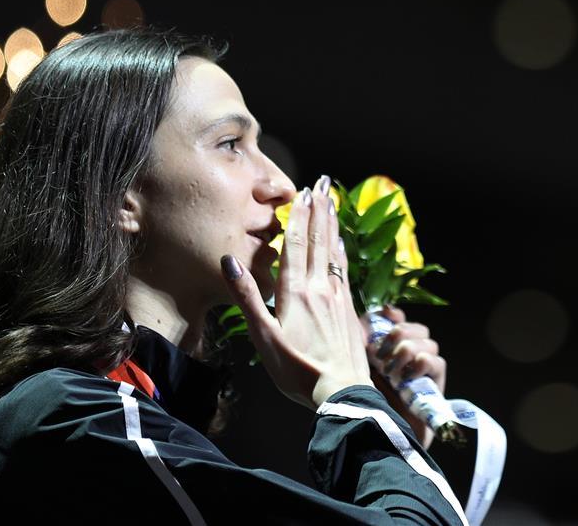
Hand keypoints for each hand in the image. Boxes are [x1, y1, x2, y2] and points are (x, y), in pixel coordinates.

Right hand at [221, 175, 373, 410]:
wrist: (342, 394)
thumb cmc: (297, 370)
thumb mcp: (264, 337)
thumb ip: (247, 297)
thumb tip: (229, 261)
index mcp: (296, 293)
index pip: (297, 245)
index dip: (299, 218)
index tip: (303, 193)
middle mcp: (319, 289)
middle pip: (319, 241)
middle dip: (320, 210)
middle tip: (323, 183)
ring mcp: (337, 298)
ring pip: (334, 252)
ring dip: (332, 224)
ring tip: (333, 201)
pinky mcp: (349, 311)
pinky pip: (344, 270)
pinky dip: (342, 250)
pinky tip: (342, 243)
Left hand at [359, 305, 446, 448]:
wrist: (376, 437)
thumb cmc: (361, 402)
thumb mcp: (354, 367)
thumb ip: (357, 344)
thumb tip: (355, 320)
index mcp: (386, 348)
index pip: (396, 318)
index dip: (391, 314)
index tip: (383, 315)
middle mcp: (407, 356)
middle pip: (414, 327)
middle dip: (397, 334)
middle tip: (380, 354)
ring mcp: (423, 371)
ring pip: (426, 342)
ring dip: (406, 352)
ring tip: (391, 372)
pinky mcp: (434, 385)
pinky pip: (436, 361)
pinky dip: (421, 364)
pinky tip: (406, 379)